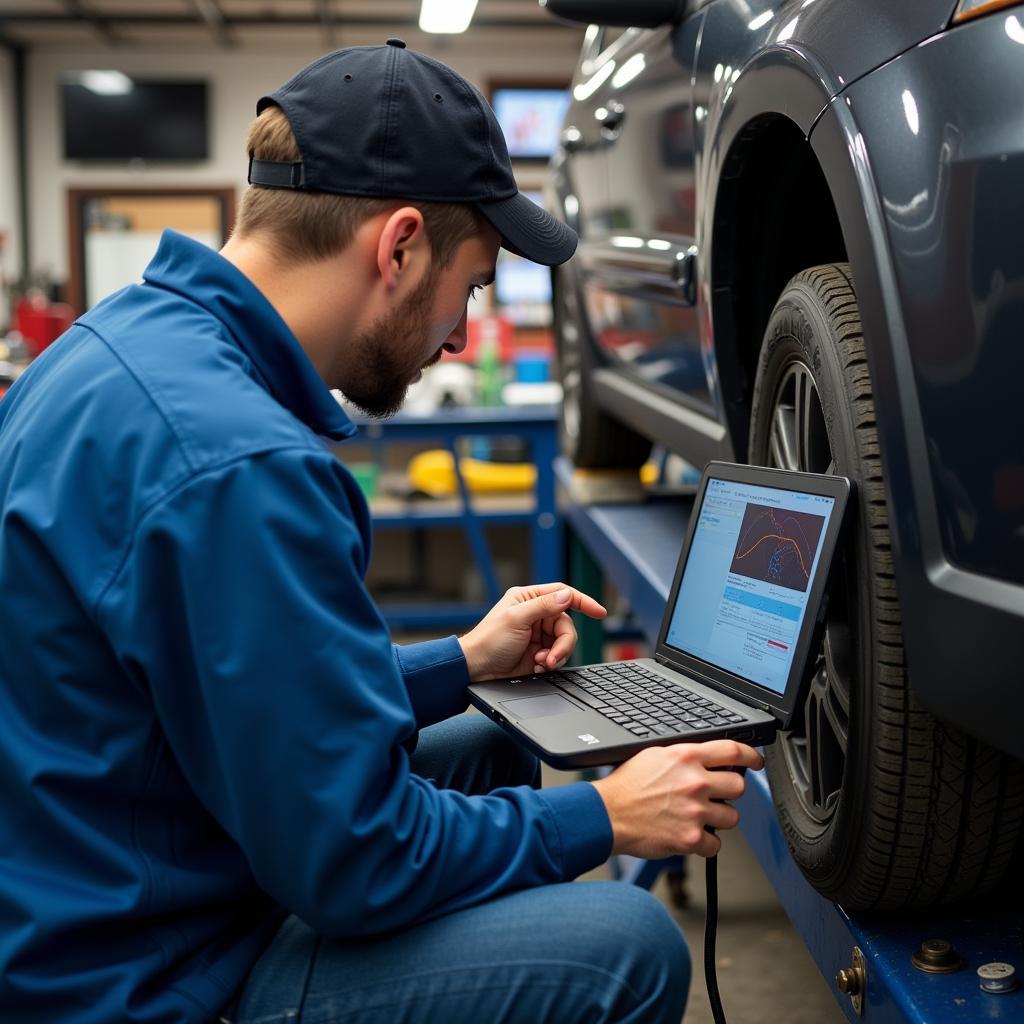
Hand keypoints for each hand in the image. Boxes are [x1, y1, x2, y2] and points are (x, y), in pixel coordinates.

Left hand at [459, 583, 606, 681]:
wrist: (475, 670)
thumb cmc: (488, 641)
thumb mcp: (515, 619)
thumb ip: (543, 606)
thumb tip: (567, 595)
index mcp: (528, 599)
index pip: (562, 594)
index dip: (583, 602)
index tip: (599, 612)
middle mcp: (535, 615)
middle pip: (567, 624)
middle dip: (563, 642)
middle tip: (551, 657)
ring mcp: (538, 635)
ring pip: (564, 642)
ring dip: (556, 655)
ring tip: (541, 663)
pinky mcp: (538, 654)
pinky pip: (557, 656)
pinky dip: (552, 664)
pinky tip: (538, 667)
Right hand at [591, 740, 763, 858]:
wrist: (607, 814)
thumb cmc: (626, 786)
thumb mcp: (654, 756)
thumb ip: (684, 757)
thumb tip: (706, 759)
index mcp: (686, 757)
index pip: (733, 751)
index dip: (750, 756)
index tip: (755, 762)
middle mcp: (695, 782)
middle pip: (739, 786)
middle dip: (729, 792)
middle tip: (715, 796)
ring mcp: (695, 811)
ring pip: (732, 817)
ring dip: (719, 819)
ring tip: (697, 816)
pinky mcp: (690, 838)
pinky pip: (715, 844)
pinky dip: (705, 843)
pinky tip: (690, 834)